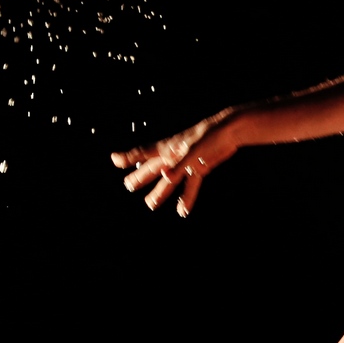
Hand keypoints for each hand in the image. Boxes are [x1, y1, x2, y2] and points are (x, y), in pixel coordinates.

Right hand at [110, 113, 236, 216]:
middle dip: (140, 177)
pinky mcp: (199, 168)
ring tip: (151, 205)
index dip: (128, 157)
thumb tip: (166, 176)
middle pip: (153, 168)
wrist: (230, 131)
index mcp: (168, 148)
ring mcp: (186, 162)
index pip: (143, 153)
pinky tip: (182, 211)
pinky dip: (186, 198)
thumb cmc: (208, 136)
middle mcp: (174, 156)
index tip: (114, 159)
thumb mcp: (193, 150)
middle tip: (128, 185)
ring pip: (169, 180)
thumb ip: (179, 164)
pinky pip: (190, 185)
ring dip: (160, 192)